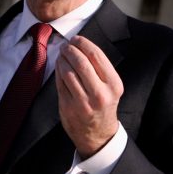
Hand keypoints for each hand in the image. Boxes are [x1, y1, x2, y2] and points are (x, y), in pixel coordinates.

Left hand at [55, 35, 123, 157]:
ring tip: (62, 54)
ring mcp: (83, 102)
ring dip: (62, 59)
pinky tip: (59, 66)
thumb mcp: (110, 87)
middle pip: (81, 62)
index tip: (76, 39)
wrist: (98, 135)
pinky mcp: (68, 108)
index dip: (84, 43)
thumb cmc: (103, 104)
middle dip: (71, 50)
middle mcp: (100, 94)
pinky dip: (58, 71)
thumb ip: (99, 68)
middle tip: (66, 45)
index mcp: (113, 84)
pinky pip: (60, 83)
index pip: (96, 56)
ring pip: (68, 72)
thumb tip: (80, 45)